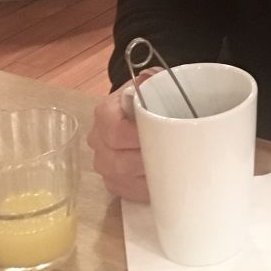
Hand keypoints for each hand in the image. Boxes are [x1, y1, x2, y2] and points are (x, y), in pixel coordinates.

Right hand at [87, 68, 159, 200]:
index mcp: (104, 113)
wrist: (140, 108)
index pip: (116, 132)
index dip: (139, 139)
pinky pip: (127, 192)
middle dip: (147, 162)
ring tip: (170, 169)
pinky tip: (162, 182)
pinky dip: (146, 190)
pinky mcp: (112, 182)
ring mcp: (103, 163)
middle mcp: (97, 140)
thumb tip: (151, 79)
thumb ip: (151, 80)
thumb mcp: (151, 81)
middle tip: (173, 157)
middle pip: (118, 161)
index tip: (163, 138)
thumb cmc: (147, 96)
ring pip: (122, 179)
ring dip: (147, 177)